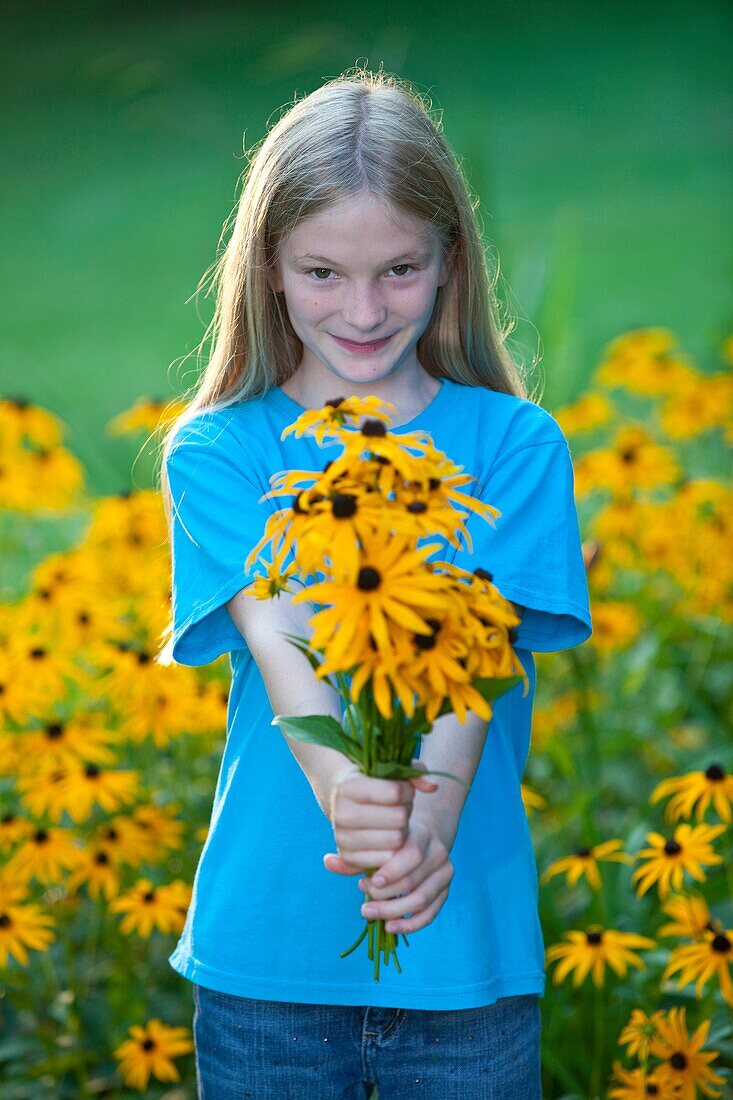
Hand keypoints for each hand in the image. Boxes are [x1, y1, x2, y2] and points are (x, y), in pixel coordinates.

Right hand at [323, 759, 437, 876]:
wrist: (345, 802)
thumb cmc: (374, 783)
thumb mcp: (390, 771)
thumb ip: (415, 773)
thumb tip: (433, 786)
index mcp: (348, 787)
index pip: (395, 792)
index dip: (407, 791)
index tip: (403, 789)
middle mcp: (341, 813)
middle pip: (399, 817)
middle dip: (405, 811)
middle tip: (399, 807)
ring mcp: (343, 838)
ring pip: (396, 839)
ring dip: (402, 830)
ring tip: (393, 821)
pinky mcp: (349, 858)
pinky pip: (389, 858)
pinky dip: (394, 849)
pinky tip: (387, 836)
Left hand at [357, 816, 454, 935]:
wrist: (421, 838)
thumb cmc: (391, 841)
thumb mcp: (375, 843)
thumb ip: (353, 855)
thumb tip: (327, 861)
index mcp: (420, 834)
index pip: (411, 854)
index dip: (390, 872)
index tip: (366, 884)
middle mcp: (437, 853)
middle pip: (413, 881)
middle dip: (385, 897)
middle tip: (363, 905)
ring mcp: (444, 873)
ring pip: (421, 899)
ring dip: (393, 912)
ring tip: (370, 914)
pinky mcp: (445, 891)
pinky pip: (430, 914)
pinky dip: (410, 925)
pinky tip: (390, 927)